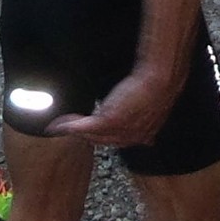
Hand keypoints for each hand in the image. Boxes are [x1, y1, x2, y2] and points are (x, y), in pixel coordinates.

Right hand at [50, 66, 176, 147]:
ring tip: (59, 124)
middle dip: (81, 134)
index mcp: (140, 136)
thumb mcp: (153, 107)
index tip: (86, 131)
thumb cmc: (158, 87)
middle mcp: (128, 139)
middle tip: (66, 126)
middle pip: (98, 140)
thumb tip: (145, 131)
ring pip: (89, 135)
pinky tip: (58, 124)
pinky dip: (69, 126)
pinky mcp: (108, 121)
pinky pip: (83, 127)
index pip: (114, 140)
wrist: (160, 80)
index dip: (99, 136)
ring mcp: (118, 131)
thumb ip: (143, 117)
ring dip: (72, 129)